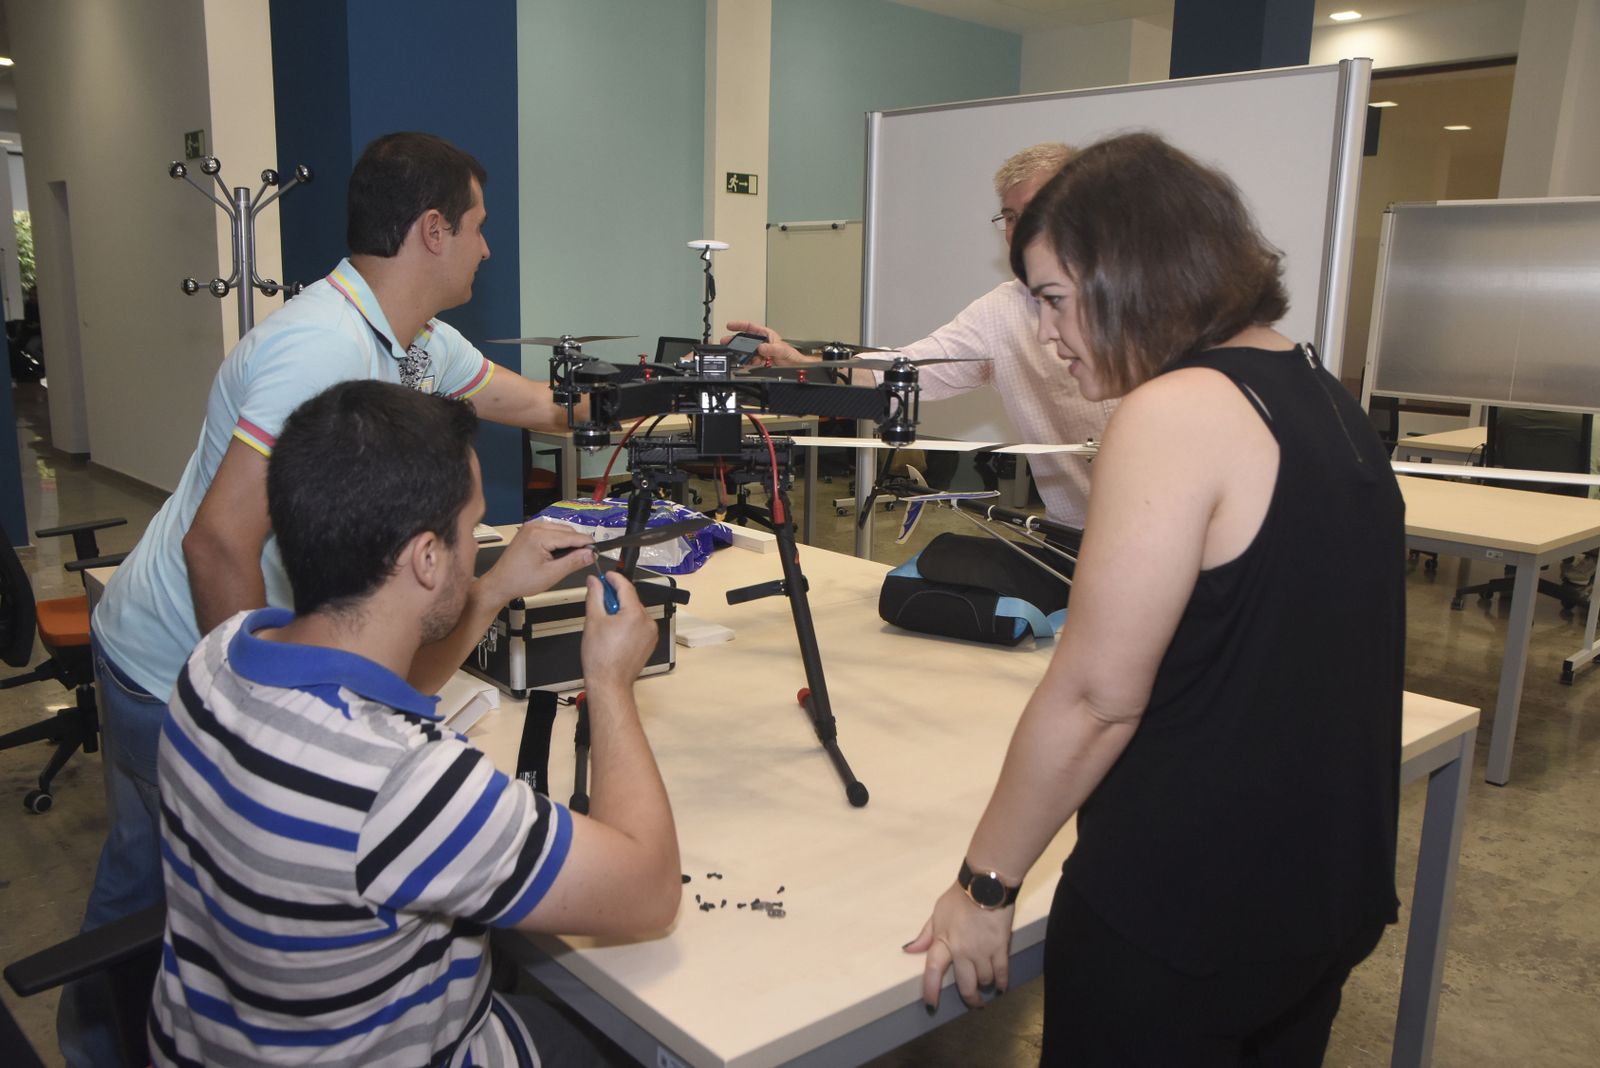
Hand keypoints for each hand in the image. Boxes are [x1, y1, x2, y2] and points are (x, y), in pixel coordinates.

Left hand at [480, 521, 594, 605]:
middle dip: (578, 543)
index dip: (587, 544)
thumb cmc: (521, 581)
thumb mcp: (552, 574)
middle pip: (567, 530)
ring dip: (568, 541)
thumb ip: (574, 561)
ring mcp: (531, 527)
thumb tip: (591, 553)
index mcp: (540, 535)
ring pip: (560, 529)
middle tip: (585, 558)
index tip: (598, 552)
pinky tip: (559, 553)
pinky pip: (551, 531)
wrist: (500, 583)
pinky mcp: (529, 531)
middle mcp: (535, 526)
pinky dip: (559, 540)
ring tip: (571, 558)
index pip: (572, 536)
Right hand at [581, 573, 658, 690]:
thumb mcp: (593, 620)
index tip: (606, 576)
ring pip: (635, 612)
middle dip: (615, 597)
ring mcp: (651, 634)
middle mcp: (647, 622)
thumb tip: (594, 582)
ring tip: (605, 622)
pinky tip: (615, 632)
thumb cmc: (601, 658)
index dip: (614, 578)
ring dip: (622, 610)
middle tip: (599, 599)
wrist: (609, 683)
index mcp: (635, 614)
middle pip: (631, 599)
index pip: (626, 586)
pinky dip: (628, 623)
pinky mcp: (650, 642)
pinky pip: (639, 625)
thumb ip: (595, 596)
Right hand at [722, 320, 808, 367]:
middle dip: (735, 341)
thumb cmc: (791, 355)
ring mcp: (760, 353)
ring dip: (742, 355)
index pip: (750, 327)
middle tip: (726, 342)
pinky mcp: (760, 362)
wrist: (795, 367)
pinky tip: (747, 364)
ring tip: (738, 356)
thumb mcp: (781, 350)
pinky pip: (751, 362)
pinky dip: (748, 363)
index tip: (730, 325)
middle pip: (745, 340)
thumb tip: (760, 348)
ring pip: (747, 352)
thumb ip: (771, 348)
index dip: (739, 325)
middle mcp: (762, 343)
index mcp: (766, 335)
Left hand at [904, 883, 1014, 1008]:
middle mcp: (962, 951)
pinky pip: (1002, 972)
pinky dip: (1002, 982)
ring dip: (985, 984)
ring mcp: (982, 950)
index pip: (933, 971)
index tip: (931, 1004)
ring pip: (984, 980)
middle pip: (965, 985)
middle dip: (970, 998)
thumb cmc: (959, 897)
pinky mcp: (1000, 947)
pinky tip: (1000, 986)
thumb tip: (909, 950)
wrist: (985, 884)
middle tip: (974, 1002)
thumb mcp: (937, 913)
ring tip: (986, 984)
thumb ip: (925, 935)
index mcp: (943, 941)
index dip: (931, 990)